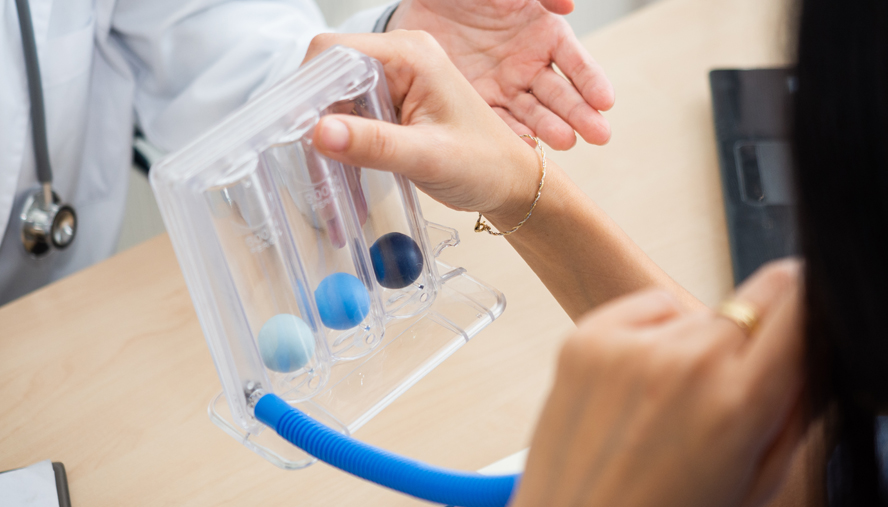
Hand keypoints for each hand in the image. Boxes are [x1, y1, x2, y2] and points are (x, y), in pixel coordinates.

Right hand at [305, 31, 544, 222]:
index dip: (307, 88)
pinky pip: (350, 124)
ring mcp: (395, 85)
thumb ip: (374, 144)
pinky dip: (342, 155)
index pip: (335, 53)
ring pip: (335, 107)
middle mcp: (399, 62)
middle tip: (310, 170)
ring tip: (328, 194)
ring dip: (326, 148)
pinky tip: (343, 189)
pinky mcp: (392, 109)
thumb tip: (319, 132)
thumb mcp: (429, 157)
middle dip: (313, 126)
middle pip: (329, 80)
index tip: (294, 130)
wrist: (511, 184)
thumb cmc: (486, 165)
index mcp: (411, 56)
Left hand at [388, 0, 613, 149]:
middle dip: (581, 114)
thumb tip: (569, 5)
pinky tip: (527, 147)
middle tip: (600, 135)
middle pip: (560, 94)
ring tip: (567, 143)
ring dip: (551, 129)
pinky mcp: (478, 101)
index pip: (576, 62)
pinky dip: (513, 135)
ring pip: (534, 113)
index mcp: (545, 34)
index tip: (605, 101)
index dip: (591, 81)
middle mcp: (529, 64)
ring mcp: (505, 86)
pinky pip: (498, 121)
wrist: (423, 1)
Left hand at [511, 260, 805, 506]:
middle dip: (751, 340)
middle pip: (751, 303)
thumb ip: (793, 411)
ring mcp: (629, 346)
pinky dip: (654, 332)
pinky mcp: (585, 337)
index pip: (799, 302)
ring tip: (669, 402)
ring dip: (697, 343)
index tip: (802, 316)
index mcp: (738, 403)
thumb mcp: (756, 482)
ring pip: (697, 312)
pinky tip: (640, 384)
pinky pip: (649, 306)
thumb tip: (812, 350)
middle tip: (724, 390)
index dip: (808, 304)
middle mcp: (684, 363)